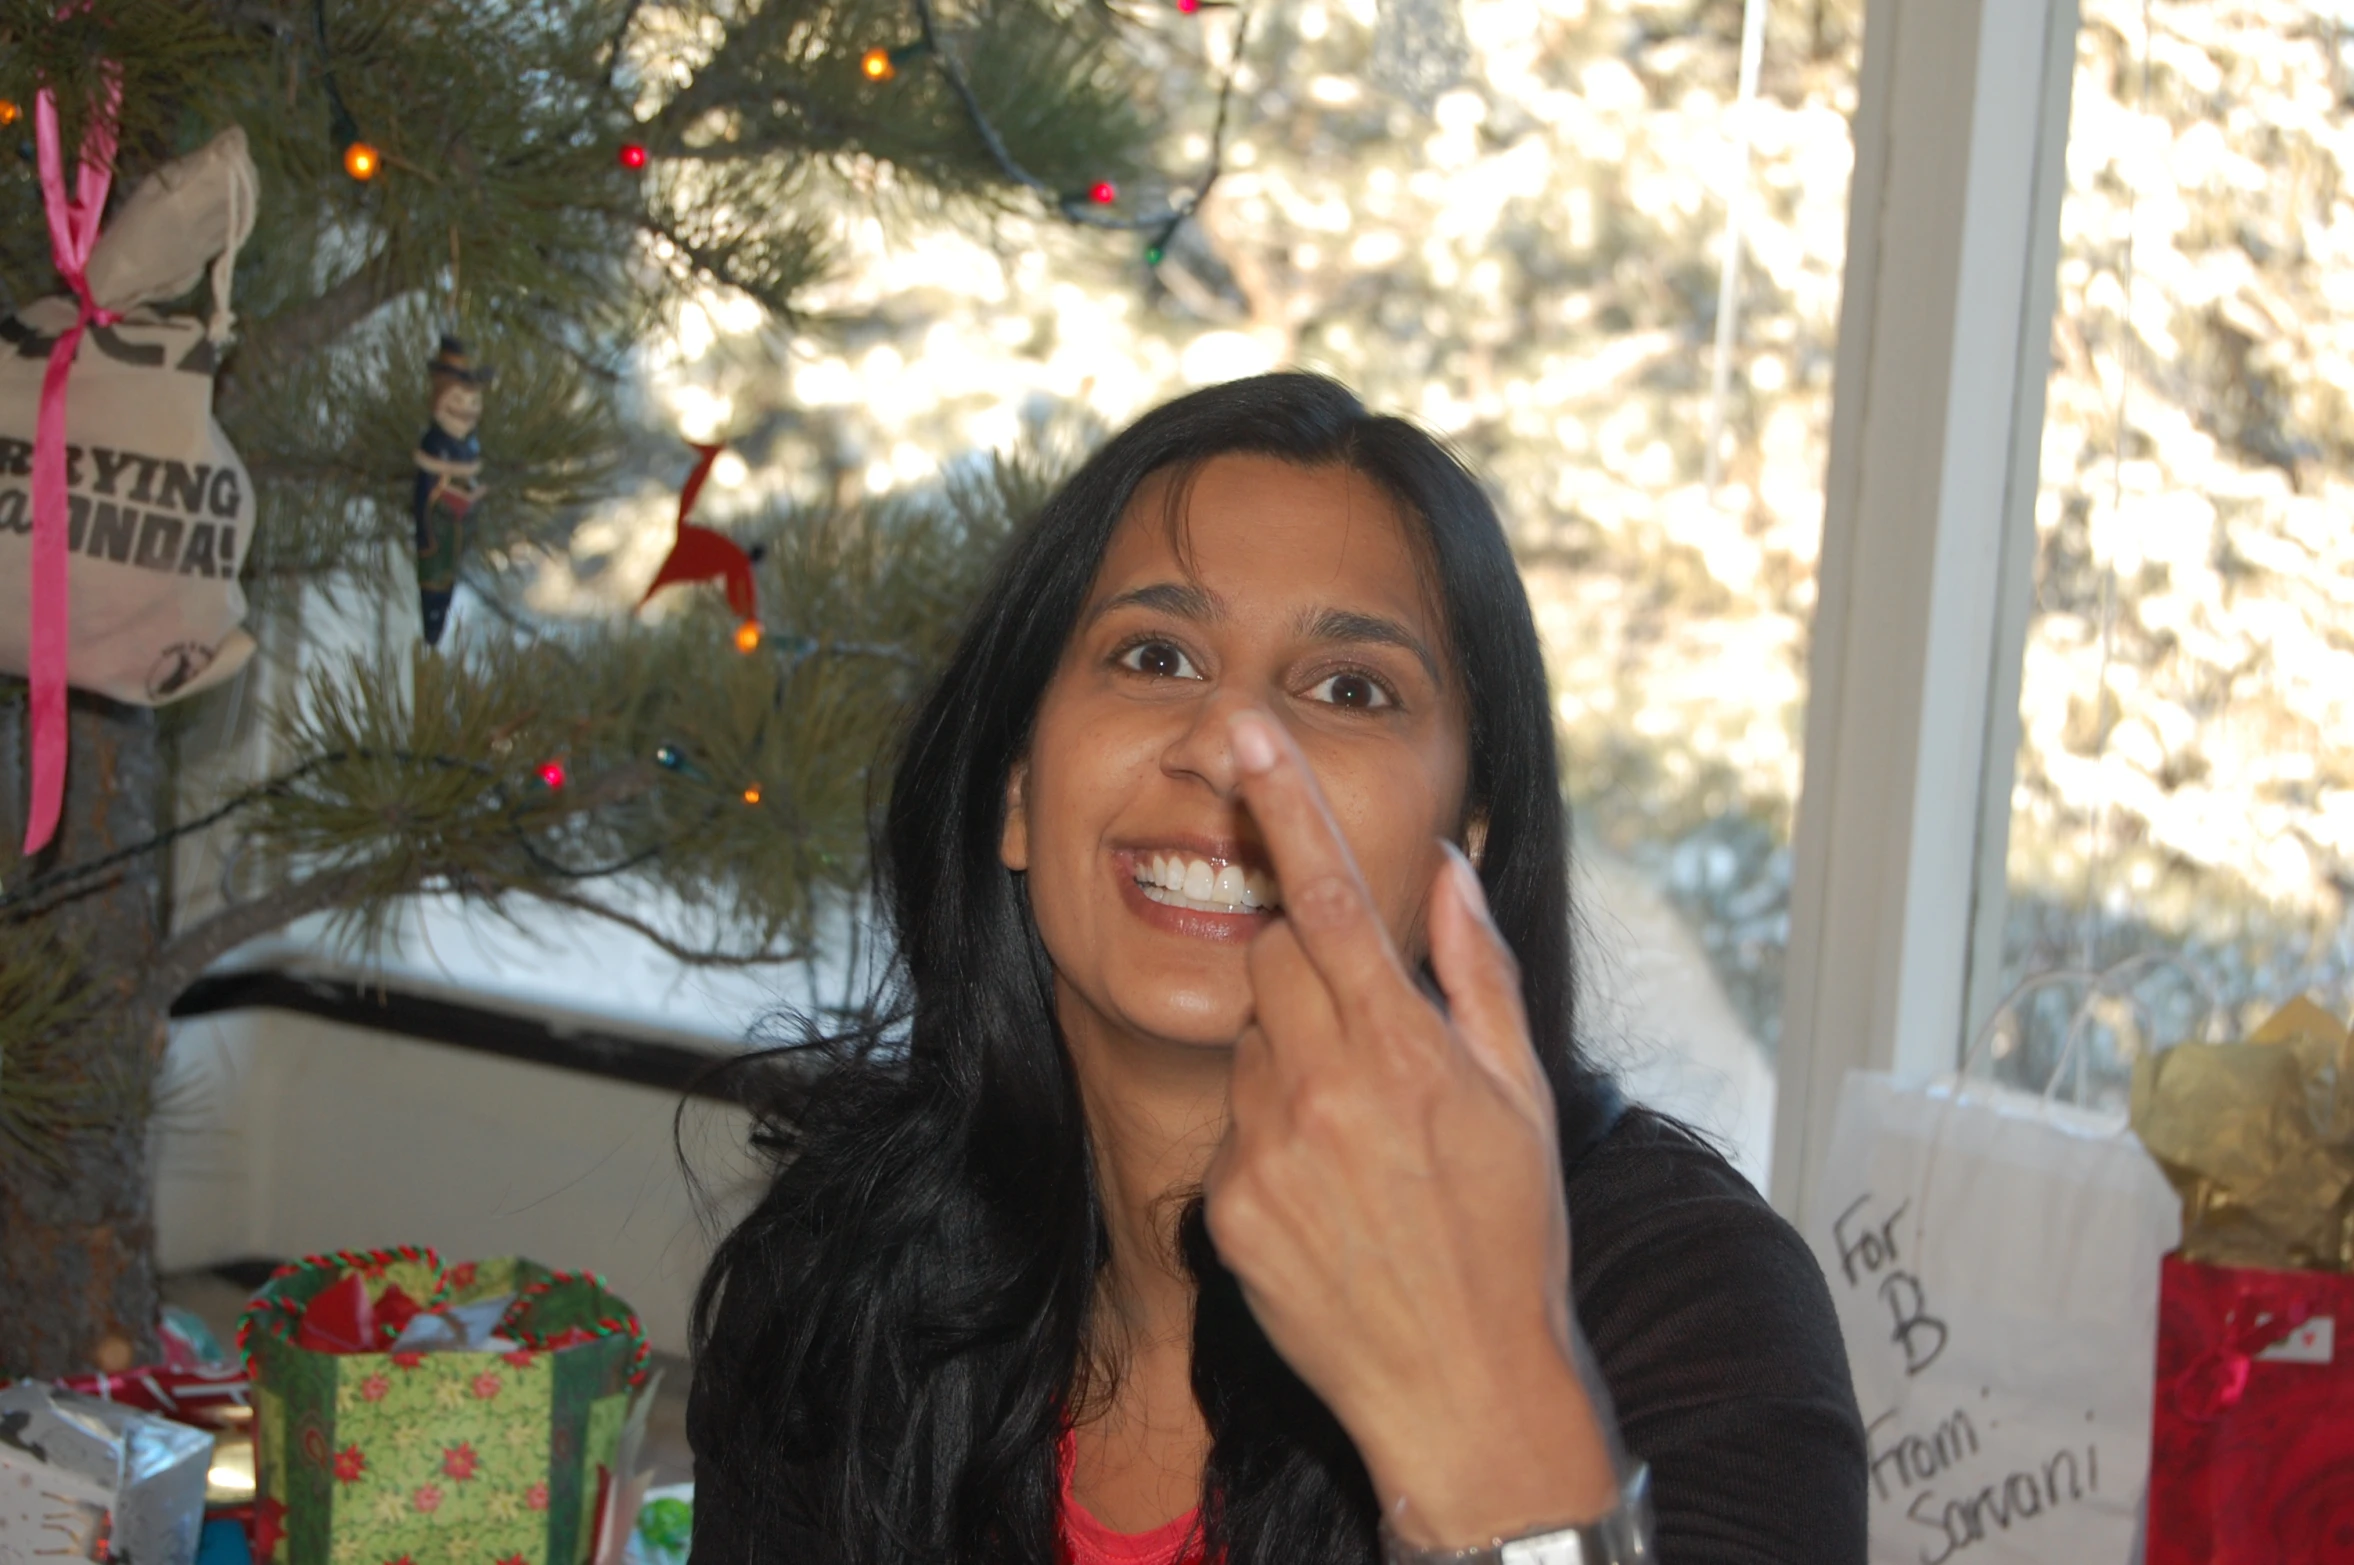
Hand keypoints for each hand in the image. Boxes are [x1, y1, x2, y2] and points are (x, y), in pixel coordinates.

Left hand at [1201, 709, 1619, 1546]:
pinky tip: (1325, 1197)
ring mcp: (1266, 1149)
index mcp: (1403, 1047)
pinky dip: (1267, 1138)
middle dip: (1306, 968)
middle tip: (1365, 1041)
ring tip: (1358, 1145)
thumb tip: (1446, 864)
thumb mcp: (1522, 1094)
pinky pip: (1232, 1126)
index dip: (1283, 805)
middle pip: (1271, 958)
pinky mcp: (1227, 1206)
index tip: (1243, 735)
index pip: (1329, 897)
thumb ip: (1478, 968)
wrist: (1465, 1391)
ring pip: (1250, 1044)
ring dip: (1292, 1062)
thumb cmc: (1512, 1238)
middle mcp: (1323, 1086)